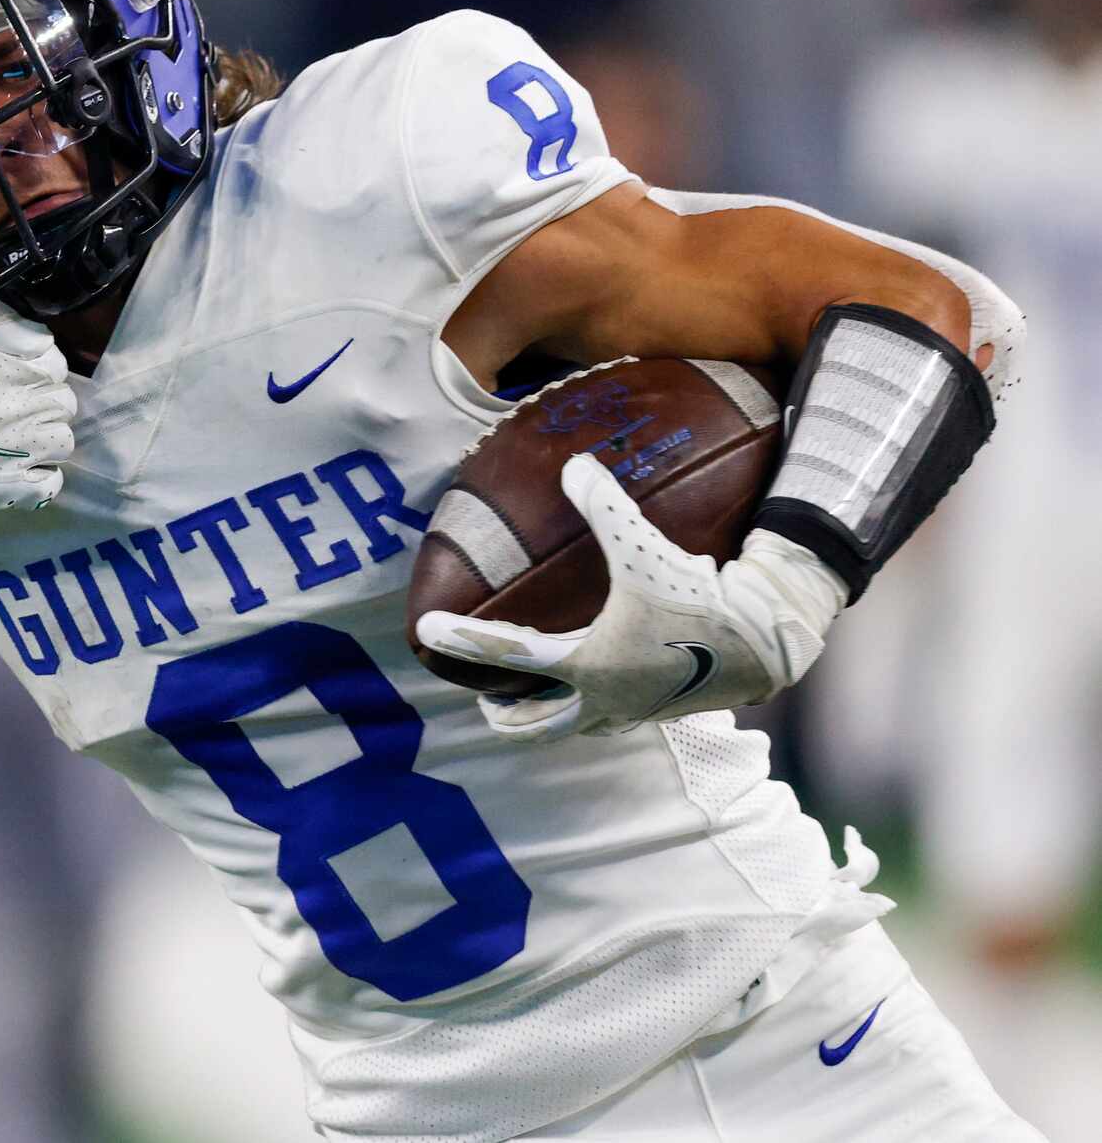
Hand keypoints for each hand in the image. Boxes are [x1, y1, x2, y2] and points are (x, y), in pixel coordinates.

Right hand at [0, 300, 76, 513]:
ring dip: (42, 438)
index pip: (55, 363)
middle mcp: (22, 407)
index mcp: (10, 366)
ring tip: (7, 438)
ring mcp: (17, 451)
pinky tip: (10, 467)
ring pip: (61, 441)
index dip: (36, 369)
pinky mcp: (3, 489)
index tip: (12, 376)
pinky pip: (50, 482)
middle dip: (40, 403)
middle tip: (4, 408)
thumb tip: (37, 336)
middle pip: (62, 403)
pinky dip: (38, 475)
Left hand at [415, 453, 846, 743]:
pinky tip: (600, 686)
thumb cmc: (700, 596)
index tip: (425, 632)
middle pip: (535, 722)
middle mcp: (604, 699)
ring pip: (575, 727)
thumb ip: (604, 506)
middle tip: (481, 697)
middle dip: (503, 713)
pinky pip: (612, 717)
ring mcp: (634, 712)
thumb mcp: (644, 546)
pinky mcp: (662, 711)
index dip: (461, 639)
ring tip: (531, 703)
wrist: (768, 639)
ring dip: (547, 717)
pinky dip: (592, 708)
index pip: (507, 653)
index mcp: (586, 665)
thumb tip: (572, 465)